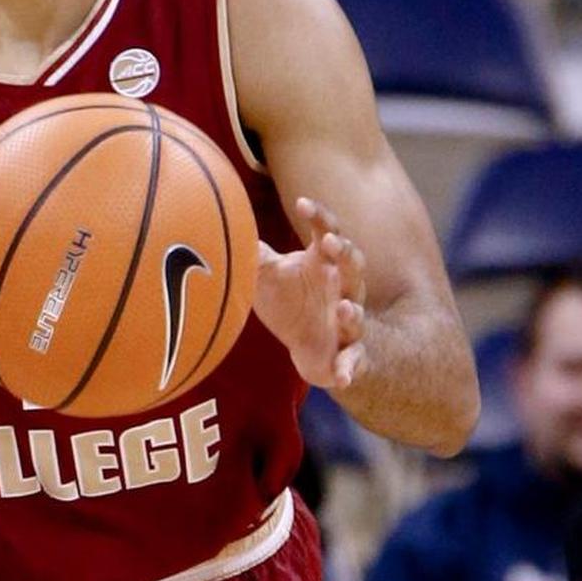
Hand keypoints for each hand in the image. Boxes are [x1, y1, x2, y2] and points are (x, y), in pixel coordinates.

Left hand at [253, 197, 367, 389]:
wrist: (308, 347)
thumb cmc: (292, 302)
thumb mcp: (268, 275)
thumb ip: (253, 252)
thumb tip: (224, 220)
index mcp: (325, 264)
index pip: (328, 232)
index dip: (319, 217)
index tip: (302, 202)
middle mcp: (344, 289)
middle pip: (353, 266)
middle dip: (346, 254)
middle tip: (331, 243)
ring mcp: (348, 323)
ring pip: (357, 314)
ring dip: (353, 312)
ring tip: (344, 308)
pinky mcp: (348, 355)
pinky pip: (355, 360)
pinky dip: (351, 368)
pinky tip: (343, 377)